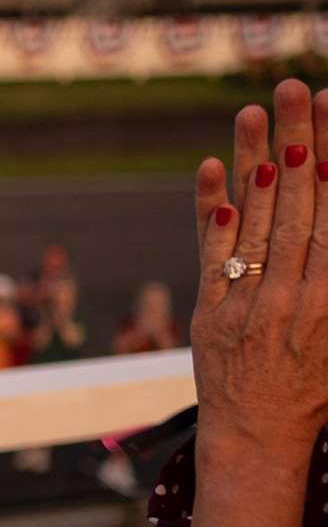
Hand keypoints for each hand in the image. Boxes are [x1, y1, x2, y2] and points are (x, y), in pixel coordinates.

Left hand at [191, 79, 327, 463]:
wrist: (262, 438)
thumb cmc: (318, 383)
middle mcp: (296, 296)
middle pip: (299, 203)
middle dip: (298, 141)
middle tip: (294, 88)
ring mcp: (248, 304)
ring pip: (254, 220)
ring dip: (253, 161)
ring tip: (254, 110)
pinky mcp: (208, 313)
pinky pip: (209, 254)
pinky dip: (211, 211)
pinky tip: (212, 169)